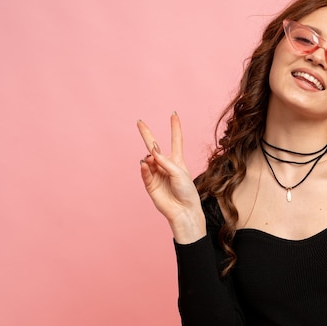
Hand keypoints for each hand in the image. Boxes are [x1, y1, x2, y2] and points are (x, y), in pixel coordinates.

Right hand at [137, 113, 205, 242]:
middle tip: (139, 122)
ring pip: (149, 160)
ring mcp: (156, 174)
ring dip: (150, 158)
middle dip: (146, 134)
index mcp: (177, 161)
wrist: (183, 211)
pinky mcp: (150, 184)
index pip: (175, 140)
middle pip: (154, 146)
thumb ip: (166, 161)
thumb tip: (152, 151)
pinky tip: (145, 163)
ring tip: (152, 160)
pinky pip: (145, 172)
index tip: (174, 114)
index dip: (175, 127)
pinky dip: (144, 167)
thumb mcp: (180, 173)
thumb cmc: (186, 192)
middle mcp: (165, 165)